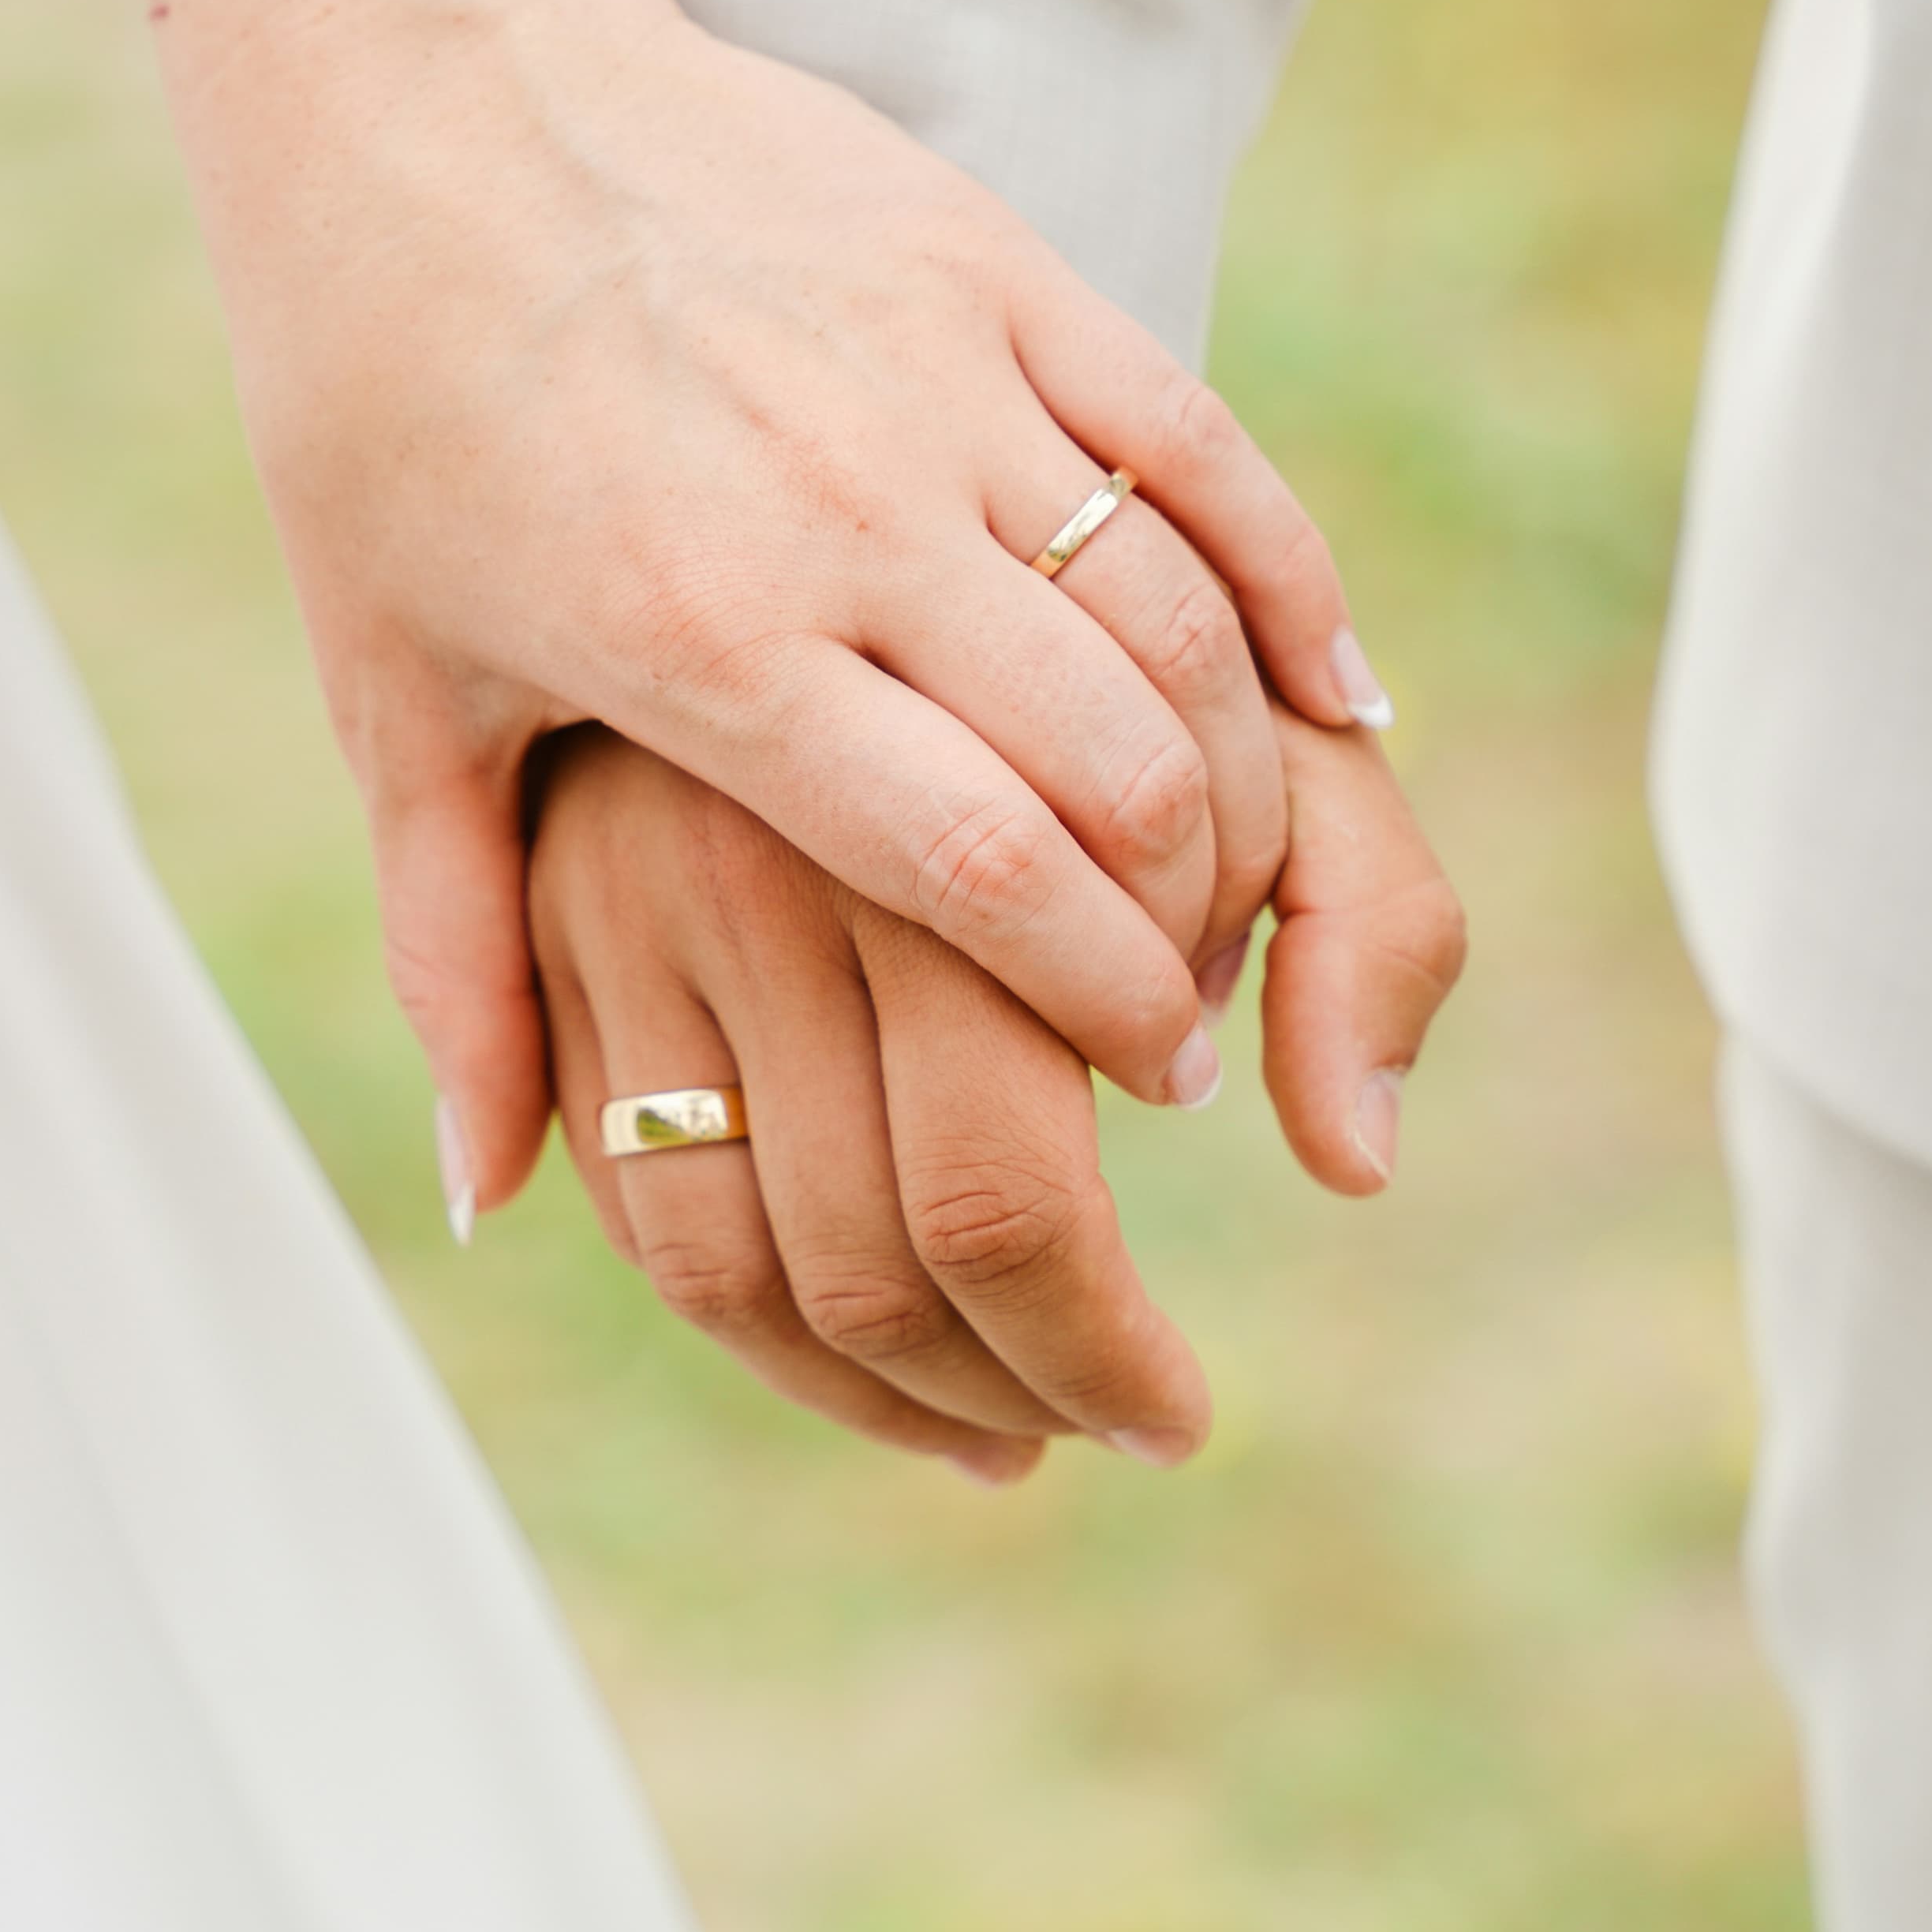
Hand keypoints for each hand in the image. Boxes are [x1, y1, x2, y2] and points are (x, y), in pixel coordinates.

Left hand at [180, 0, 1376, 1217]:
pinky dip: (1290, 584)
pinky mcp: (992, 263)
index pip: (982, 868)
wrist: (414, 79)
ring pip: (1181, 615)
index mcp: (697, 641)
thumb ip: (459, 963)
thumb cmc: (376, 407)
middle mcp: (838, 510)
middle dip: (1192, 923)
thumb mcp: (394, 701)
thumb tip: (490, 1199)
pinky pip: (1199, 448)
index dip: (1102, 994)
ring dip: (1248, 773)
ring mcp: (934, 372)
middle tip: (1195, 1008)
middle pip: (1117, 764)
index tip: (1154, 1075)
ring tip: (1236, 877)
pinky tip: (1340, 696)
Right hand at [522, 702, 1464, 1469]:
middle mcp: (761, 882)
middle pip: (870, 1252)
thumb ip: (1378, 927)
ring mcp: (629, 917)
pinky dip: (749, 1328)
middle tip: (1115, 1425)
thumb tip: (1357, 1163)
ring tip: (1008, 1429)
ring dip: (872, 1400)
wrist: (893, 501)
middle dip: (1010, 1386)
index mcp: (952, 844)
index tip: (1180, 1411)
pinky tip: (873, 1365)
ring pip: (727, 1269)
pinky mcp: (554, 943)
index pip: (1008, 1200)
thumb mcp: (1291, 751)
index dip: (1101, 1348)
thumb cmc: (1138, 663)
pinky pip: (631, 1208)